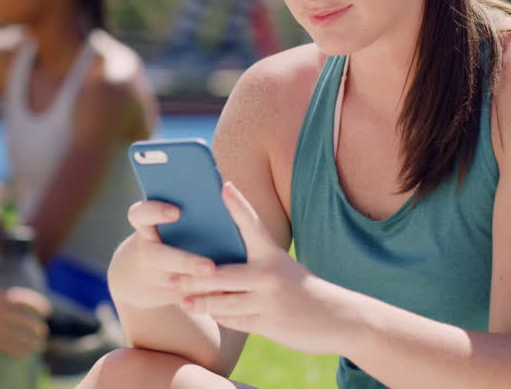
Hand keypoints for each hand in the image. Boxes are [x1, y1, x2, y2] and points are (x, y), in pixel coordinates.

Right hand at [0, 283, 50, 357]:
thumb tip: (4, 296)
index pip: (24, 299)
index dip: (38, 304)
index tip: (48, 310)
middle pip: (23, 319)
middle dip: (36, 326)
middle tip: (44, 331)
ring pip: (18, 334)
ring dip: (31, 341)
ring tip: (40, 346)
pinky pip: (6, 346)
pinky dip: (18, 350)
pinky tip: (25, 355)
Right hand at [108, 200, 217, 310]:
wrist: (135, 276)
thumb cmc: (161, 235)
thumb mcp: (160, 223)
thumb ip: (185, 212)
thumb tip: (224, 194)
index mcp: (145, 226)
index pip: (140, 214)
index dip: (156, 211)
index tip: (176, 212)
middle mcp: (145, 250)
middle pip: (160, 256)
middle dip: (185, 262)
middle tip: (209, 267)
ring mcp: (152, 275)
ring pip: (174, 282)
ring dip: (198, 285)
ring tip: (223, 288)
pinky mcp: (164, 294)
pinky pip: (186, 298)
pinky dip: (204, 298)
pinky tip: (225, 296)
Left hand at [174, 182, 346, 355]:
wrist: (341, 319)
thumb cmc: (303, 290)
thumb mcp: (282, 268)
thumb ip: (254, 263)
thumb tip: (214, 264)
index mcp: (272, 253)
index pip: (252, 223)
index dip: (237, 205)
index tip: (224, 186)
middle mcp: (269, 274)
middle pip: (219, 274)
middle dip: (191, 277)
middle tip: (169, 276)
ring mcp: (269, 300)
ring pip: (222, 301)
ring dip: (199, 302)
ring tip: (180, 299)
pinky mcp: (269, 323)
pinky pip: (234, 320)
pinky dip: (219, 317)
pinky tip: (207, 312)